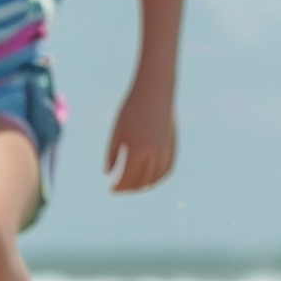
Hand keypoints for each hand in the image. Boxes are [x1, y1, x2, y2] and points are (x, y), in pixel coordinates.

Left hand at [105, 76, 176, 192]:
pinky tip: (149, 179)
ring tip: (132, 186)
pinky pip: (167, 169)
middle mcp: (154, 154)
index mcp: (137, 150)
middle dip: (129, 188)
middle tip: (119, 188)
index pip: (127, 178)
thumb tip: (108, 174)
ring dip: (144, 186)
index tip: (111, 189)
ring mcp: (166, 150)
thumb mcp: (117, 132)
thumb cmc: (131, 109)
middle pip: (142, 182)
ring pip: (156, 178)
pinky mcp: (172, 146)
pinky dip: (158, 178)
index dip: (118, 187)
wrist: (155, 91)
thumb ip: (112, 155)